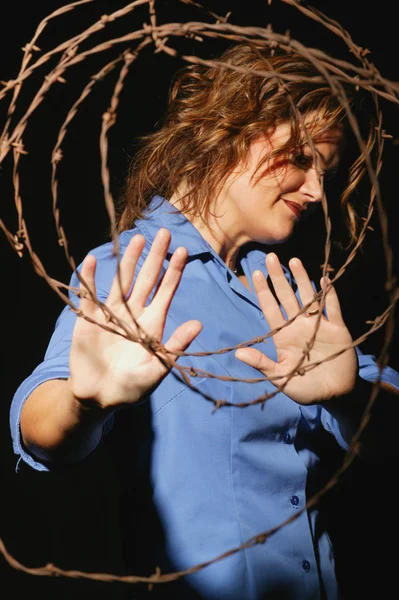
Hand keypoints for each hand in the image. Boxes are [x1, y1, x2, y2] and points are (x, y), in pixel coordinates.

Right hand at [69, 228, 201, 408]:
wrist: (100, 399)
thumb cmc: (132, 388)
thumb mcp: (158, 369)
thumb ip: (175, 346)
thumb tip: (199, 324)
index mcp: (152, 324)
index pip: (165, 292)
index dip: (174, 272)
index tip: (183, 251)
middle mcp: (133, 314)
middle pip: (146, 279)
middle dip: (155, 257)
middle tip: (164, 232)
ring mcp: (111, 315)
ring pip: (121, 281)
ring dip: (128, 261)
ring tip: (137, 239)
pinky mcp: (88, 321)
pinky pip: (88, 296)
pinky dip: (88, 279)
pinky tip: (91, 260)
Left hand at [235, 253, 357, 404]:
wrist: (334, 395)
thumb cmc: (304, 388)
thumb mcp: (279, 378)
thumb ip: (261, 364)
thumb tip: (238, 353)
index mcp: (283, 336)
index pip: (270, 309)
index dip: (263, 291)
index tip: (256, 274)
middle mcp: (299, 326)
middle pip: (287, 297)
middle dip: (279, 277)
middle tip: (270, 257)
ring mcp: (318, 326)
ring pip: (308, 297)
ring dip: (302, 279)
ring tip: (294, 261)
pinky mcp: (337, 330)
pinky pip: (332, 309)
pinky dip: (329, 295)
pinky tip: (324, 280)